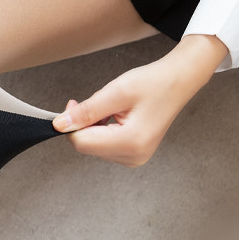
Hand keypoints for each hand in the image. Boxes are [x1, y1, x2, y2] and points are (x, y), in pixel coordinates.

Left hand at [52, 35, 229, 166]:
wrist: (178, 81)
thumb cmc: (153, 83)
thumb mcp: (116, 92)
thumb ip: (87, 111)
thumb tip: (60, 124)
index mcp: (131, 142)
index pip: (82, 143)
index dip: (71, 123)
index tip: (73, 104)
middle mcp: (134, 156)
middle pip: (87, 146)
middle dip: (83, 124)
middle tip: (96, 101)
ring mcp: (135, 157)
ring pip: (94, 146)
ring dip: (94, 126)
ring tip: (112, 107)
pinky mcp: (134, 153)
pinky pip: (105, 145)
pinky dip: (102, 130)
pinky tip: (115, 115)